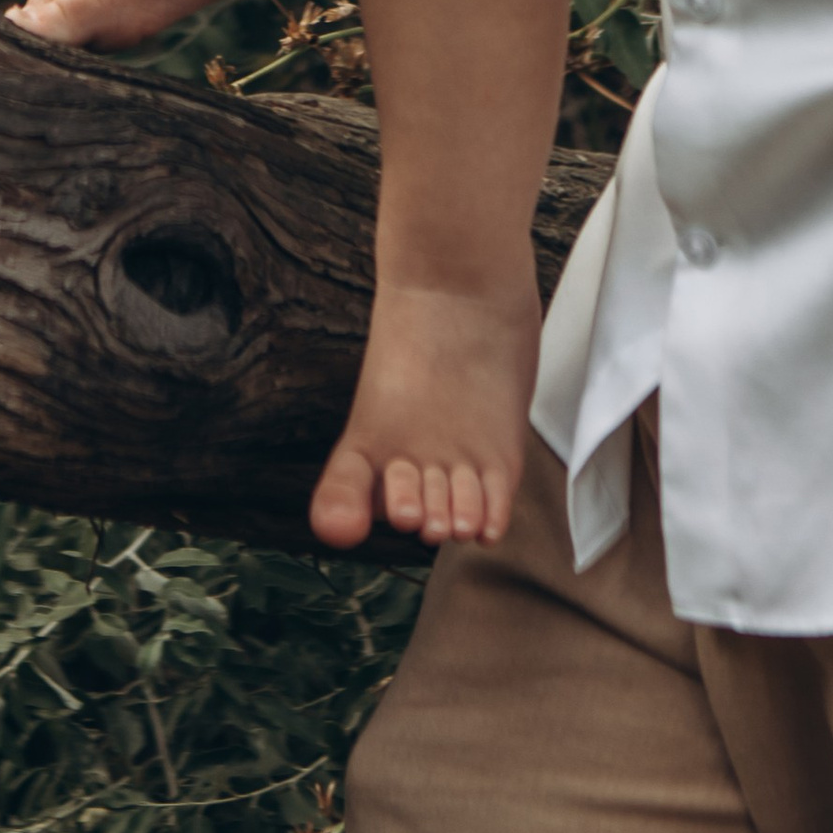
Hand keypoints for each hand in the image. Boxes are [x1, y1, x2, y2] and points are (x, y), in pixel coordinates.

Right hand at [308, 274, 542, 549]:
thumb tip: (334, 533)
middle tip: (418, 498)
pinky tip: (484, 522)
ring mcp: (457, 461)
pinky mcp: (498, 458)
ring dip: (456, 522)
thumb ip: (345, 478)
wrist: (466, 299)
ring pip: (455, 519)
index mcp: (370, 447)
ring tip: (453, 509)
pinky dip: (489, 522)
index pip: (352, 499)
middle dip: (419, 515)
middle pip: (413, 515)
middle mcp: (412, 461)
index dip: (351, 513)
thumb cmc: (413, 339)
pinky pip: (494, 509)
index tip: (367, 509)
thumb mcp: (371, 409)